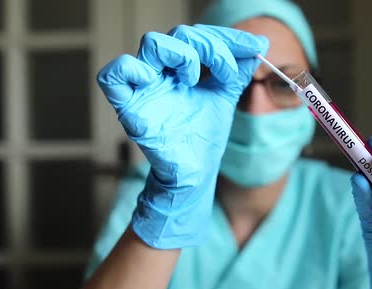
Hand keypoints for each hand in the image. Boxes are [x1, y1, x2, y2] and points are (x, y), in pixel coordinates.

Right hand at [97, 24, 268, 248]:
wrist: (196, 172)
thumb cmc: (203, 136)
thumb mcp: (225, 97)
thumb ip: (238, 71)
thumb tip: (259, 44)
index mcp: (180, 68)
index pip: (198, 36)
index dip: (226, 37)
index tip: (255, 48)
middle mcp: (161, 72)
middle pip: (178, 34)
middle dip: (212, 47)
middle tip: (228, 72)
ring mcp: (144, 87)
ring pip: (151, 43)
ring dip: (183, 55)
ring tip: (194, 81)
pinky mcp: (130, 108)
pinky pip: (112, 76)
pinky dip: (131, 69)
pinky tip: (156, 81)